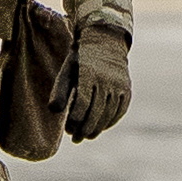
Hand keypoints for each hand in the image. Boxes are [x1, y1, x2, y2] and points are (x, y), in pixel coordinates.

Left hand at [64, 23, 131, 141]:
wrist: (105, 41)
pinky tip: (101, 128)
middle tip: (76, 139)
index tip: (68, 129)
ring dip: (98, 128)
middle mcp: (106, 80)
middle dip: (85, 129)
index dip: (75, 120)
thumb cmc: (80, 59)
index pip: (82, 104)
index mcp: (88, 74)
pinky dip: (111, 121)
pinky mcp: (127, 89)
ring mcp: (119, 85)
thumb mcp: (67, 70)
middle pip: (96, 112)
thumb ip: (59, 90)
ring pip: (109, 113)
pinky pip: (120, 110)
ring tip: (87, 136)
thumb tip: (54, 111)